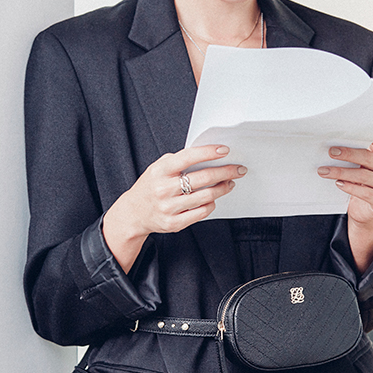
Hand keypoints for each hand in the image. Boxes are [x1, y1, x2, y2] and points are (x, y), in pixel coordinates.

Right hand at [103, 144, 245, 270]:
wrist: (133, 213)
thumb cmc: (151, 186)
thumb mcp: (158, 168)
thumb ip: (178, 161)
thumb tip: (207, 154)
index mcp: (160, 171)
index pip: (188, 157)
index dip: (208, 152)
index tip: (224, 150)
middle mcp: (163, 189)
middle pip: (203, 178)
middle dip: (225, 172)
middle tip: (238, 169)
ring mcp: (169, 207)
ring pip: (206, 196)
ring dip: (223, 188)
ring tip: (229, 183)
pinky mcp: (174, 223)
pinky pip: (202, 212)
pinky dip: (211, 204)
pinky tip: (213, 198)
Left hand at [318, 142, 372, 226]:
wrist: (365, 212)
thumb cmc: (360, 185)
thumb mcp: (359, 168)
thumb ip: (354, 157)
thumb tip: (333, 147)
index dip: (367, 136)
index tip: (351, 132)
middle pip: (369, 158)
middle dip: (348, 154)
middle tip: (331, 152)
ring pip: (364, 176)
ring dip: (342, 172)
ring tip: (325, 171)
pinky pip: (366, 193)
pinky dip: (350, 187)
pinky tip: (338, 184)